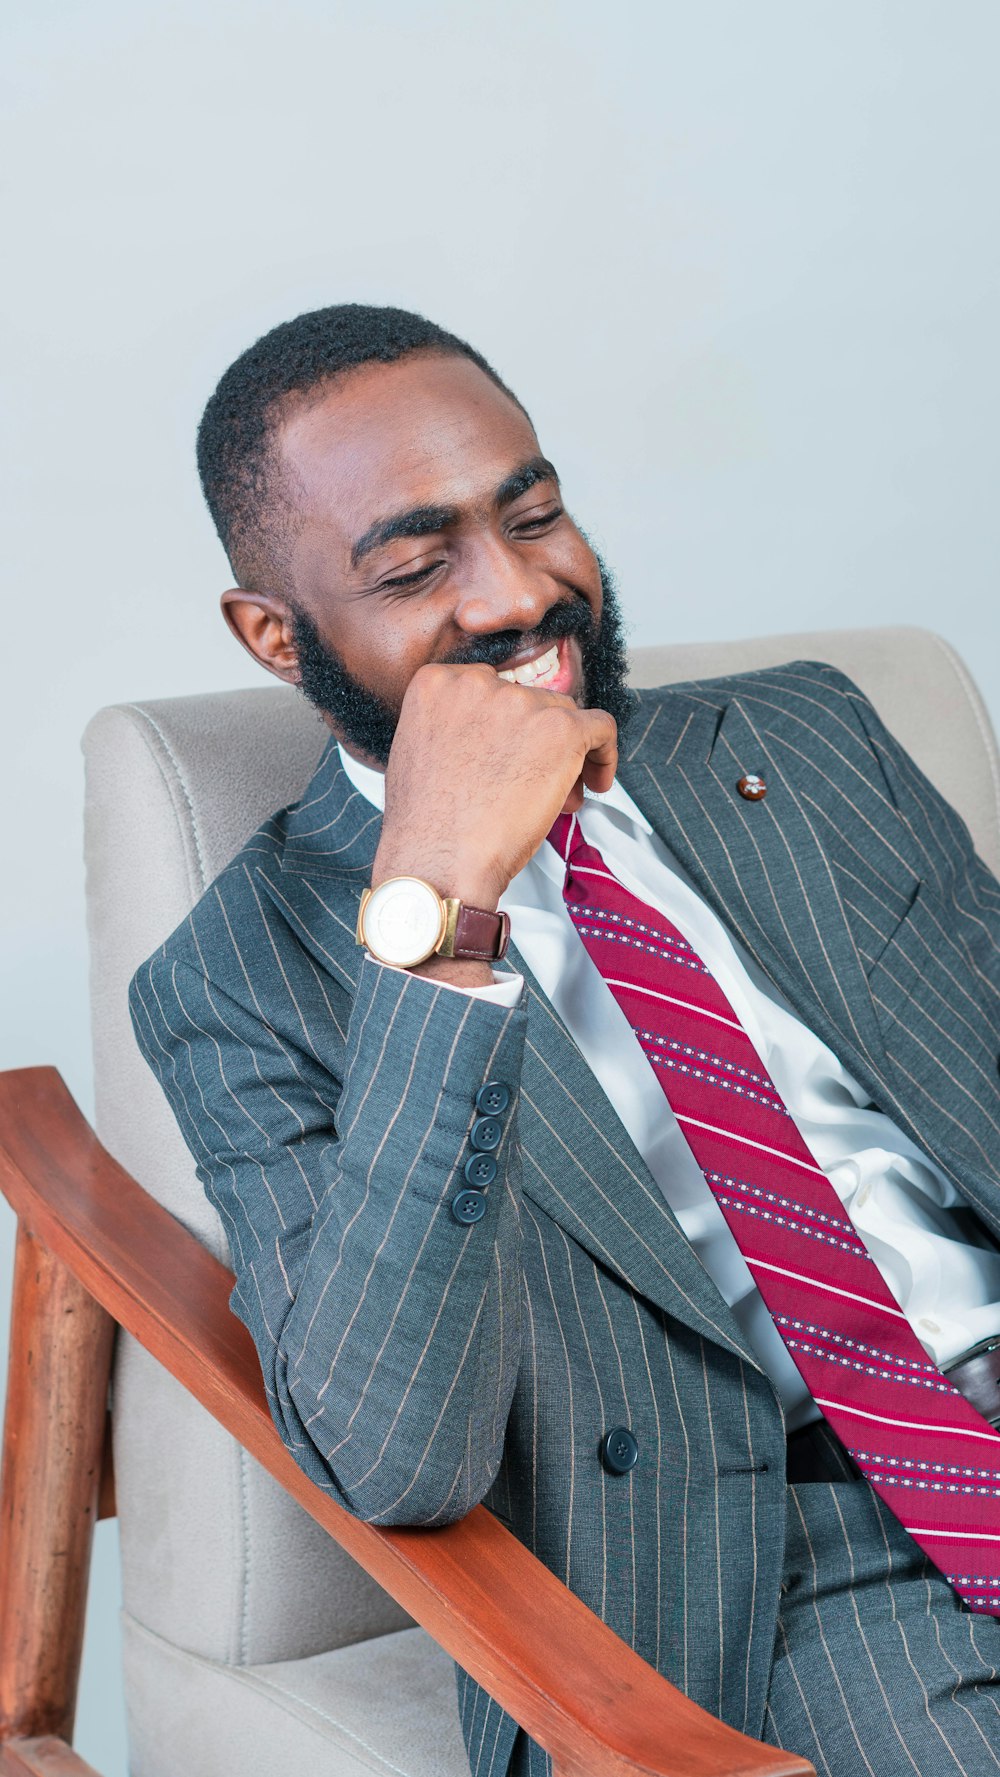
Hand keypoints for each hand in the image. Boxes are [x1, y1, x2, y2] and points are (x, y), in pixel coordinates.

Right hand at [371, 662, 617, 910]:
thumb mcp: (418, 752)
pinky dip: (604, 754)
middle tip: (535, 783)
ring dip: (566, 754)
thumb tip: (496, 735)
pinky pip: (602, 727)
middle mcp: (478, 683)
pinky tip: (596, 781)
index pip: (492, 688)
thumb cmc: (426, 825)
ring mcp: (521, 703)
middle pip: (530, 701)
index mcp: (438, 683)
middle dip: (537, 741)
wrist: (440, 861)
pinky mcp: (560, 729)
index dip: (508, 725)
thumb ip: (452, 725)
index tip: (512, 753)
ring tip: (556, 798)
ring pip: (564, 716)